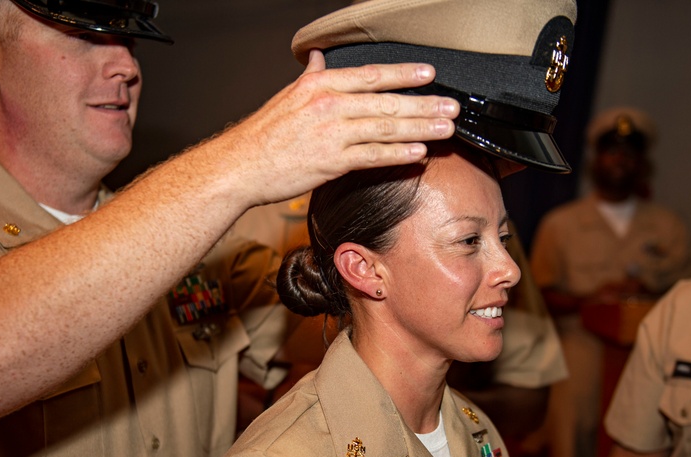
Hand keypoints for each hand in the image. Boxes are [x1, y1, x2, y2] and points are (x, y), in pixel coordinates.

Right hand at [216, 50, 458, 207]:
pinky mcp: (331, 162)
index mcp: (319, 84)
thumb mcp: (287, 95)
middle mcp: (329, 104)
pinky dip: (398, 154)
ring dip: (419, 128)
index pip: (371, 75)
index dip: (404, 74)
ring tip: (445, 129)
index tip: (429, 74)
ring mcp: (331, 133)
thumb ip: (310, 77)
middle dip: (423, 103)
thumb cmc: (263, 135)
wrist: (239, 166)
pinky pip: (373, 156)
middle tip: (451, 106)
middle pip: (386, 101)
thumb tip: (317, 58)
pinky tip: (419, 153)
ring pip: (385, 127)